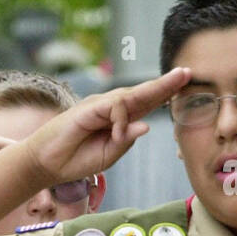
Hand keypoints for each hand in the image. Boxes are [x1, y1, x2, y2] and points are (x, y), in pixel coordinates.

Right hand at [25, 68, 191, 184]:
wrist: (48, 164)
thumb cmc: (77, 159)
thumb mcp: (110, 154)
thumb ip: (126, 140)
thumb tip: (146, 125)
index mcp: (119, 120)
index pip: (146, 103)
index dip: (165, 93)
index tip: (185, 82)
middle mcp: (111, 109)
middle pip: (143, 93)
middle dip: (166, 82)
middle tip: (188, 71)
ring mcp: (99, 106)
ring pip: (132, 95)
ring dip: (155, 90)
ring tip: (177, 83)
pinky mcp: (88, 109)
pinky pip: (113, 107)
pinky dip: (119, 119)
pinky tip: (116, 133)